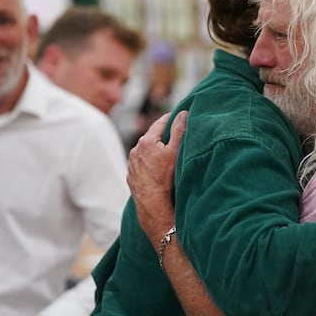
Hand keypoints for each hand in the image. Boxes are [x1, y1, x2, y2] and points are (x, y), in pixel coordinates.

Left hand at [127, 110, 187, 246]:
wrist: (151, 203)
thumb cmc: (165, 177)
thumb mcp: (175, 151)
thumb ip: (179, 130)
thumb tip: (183, 112)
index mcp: (147, 140)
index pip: (162, 122)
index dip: (173, 118)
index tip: (181, 117)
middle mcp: (136, 149)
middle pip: (153, 135)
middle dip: (164, 134)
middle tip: (177, 136)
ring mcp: (132, 162)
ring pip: (146, 149)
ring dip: (155, 148)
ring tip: (167, 154)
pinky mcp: (131, 174)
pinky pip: (141, 162)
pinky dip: (149, 161)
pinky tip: (158, 168)